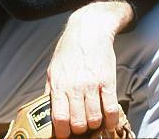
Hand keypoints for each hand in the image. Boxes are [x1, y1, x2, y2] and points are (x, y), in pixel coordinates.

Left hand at [45, 1, 131, 137]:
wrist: (89, 29)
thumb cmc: (70, 49)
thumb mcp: (54, 68)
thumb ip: (51, 90)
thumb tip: (47, 112)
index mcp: (58, 84)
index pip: (59, 119)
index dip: (63, 132)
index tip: (66, 134)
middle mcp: (74, 86)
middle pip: (78, 123)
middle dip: (80, 129)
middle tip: (81, 125)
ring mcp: (92, 84)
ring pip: (94, 119)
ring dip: (94, 125)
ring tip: (94, 120)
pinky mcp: (108, 81)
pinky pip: (111, 109)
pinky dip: (110, 120)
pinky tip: (108, 120)